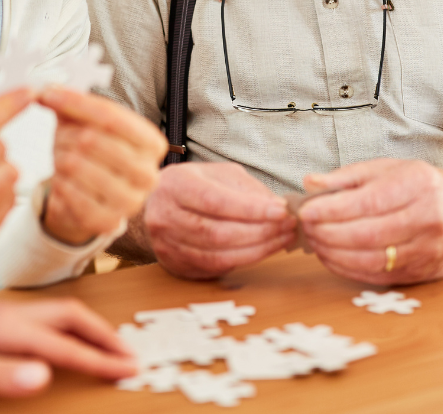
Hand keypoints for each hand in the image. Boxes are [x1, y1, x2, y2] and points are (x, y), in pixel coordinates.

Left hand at [0, 297, 136, 396]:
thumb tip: (44, 374)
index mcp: (5, 327)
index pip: (65, 343)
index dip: (100, 359)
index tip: (130, 371)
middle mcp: (8, 314)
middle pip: (71, 317)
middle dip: (105, 336)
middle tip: (132, 357)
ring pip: (57, 314)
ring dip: (88, 329)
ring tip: (108, 347)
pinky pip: (41, 318)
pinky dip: (66, 328)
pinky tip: (61, 341)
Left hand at [36, 85, 166, 245]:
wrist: (91, 197)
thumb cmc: (93, 154)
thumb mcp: (88, 123)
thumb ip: (71, 104)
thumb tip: (47, 91)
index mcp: (152, 143)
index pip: (111, 116)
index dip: (76, 103)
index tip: (49, 95)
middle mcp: (148, 174)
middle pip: (92, 140)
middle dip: (66, 134)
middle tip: (59, 137)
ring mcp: (130, 201)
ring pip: (76, 165)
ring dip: (59, 158)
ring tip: (62, 158)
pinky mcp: (108, 222)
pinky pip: (69, 194)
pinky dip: (58, 183)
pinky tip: (61, 179)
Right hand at [143, 161, 294, 279]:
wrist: (153, 206)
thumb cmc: (191, 186)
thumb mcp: (216, 174)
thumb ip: (246, 188)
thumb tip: (278, 207)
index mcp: (175, 186)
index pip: (216, 201)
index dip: (251, 209)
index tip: (282, 210)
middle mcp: (166, 216)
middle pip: (218, 232)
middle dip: (260, 231)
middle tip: (288, 226)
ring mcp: (168, 245)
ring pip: (218, 255)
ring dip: (258, 249)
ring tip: (282, 238)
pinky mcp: (176, 265)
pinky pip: (216, 268)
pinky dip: (245, 260)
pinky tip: (264, 250)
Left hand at [299, 159, 442, 284]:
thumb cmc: (427, 188)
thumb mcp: (390, 169)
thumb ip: (348, 177)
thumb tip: (311, 184)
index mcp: (418, 185)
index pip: (368, 202)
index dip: (332, 210)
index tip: (306, 211)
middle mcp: (427, 219)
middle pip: (367, 234)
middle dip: (328, 233)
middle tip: (306, 228)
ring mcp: (428, 250)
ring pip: (372, 259)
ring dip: (335, 254)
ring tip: (315, 242)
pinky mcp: (423, 273)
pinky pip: (379, 276)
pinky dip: (349, 269)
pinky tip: (333, 258)